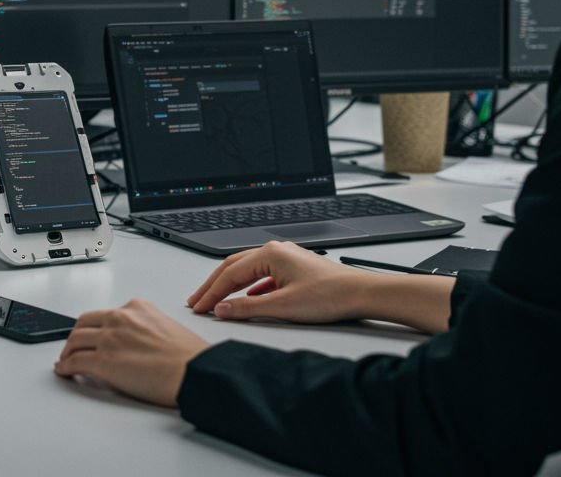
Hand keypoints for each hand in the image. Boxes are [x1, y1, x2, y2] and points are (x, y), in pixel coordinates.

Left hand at [54, 299, 208, 406]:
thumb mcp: (166, 327)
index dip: (94, 326)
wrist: (196, 372)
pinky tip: (64, 371)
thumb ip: (145, 328)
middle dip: (76, 336)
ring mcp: (110, 338)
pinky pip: (75, 362)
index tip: (91, 334)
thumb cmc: (190, 357)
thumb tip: (135, 343)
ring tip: (65, 360)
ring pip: (75, 341)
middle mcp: (120, 318)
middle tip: (73, 347)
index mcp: (136, 307)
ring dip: (67, 351)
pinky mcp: (104, 361)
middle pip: (84, 323)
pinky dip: (65, 367)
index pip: (106, 314)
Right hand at [186, 240, 373, 323]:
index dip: (211, 293)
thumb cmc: (331, 295)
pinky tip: (248, 298)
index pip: (229, 274)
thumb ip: (248, 308)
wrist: (363, 294)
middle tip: (197, 301)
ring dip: (230, 286)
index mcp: (270, 253)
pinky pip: (263, 276)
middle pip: (233, 267)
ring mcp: (286, 259)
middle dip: (213, 286)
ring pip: (248, 271)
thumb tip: (222, 310)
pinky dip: (249, 288)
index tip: (199, 308)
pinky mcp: (295, 269)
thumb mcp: (283, 306)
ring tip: (216, 300)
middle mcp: (276, 251)